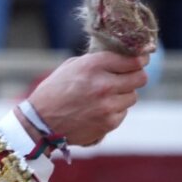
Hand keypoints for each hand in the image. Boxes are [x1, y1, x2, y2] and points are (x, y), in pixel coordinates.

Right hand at [25, 51, 148, 146]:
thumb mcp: (71, 67)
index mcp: (93, 66)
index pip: (133, 60)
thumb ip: (96, 61)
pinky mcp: (108, 123)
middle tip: (128, 77)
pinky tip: (99, 109)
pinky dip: (115, 110)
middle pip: (140, 78)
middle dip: (135, 76)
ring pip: (132, 96)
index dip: (140, 59)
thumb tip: (120, 57)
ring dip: (123, 95)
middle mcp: (103, 85)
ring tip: (106, 96)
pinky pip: (123, 112)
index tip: (141, 60)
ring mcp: (107, 106)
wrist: (40, 122)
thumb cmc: (53, 92)